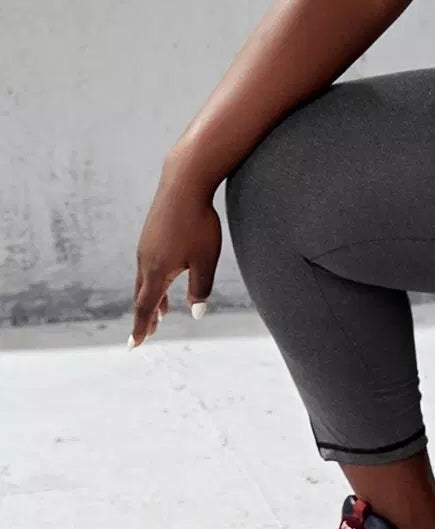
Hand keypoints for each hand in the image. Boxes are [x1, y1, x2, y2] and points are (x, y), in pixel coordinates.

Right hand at [128, 162, 222, 346]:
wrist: (183, 183)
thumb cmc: (198, 222)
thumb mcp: (206, 260)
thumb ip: (200, 289)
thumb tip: (195, 313)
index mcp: (157, 271)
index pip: (145, 308)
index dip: (141, 328)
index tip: (135, 346)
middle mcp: (145, 261)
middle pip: (142, 296)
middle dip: (146, 317)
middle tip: (148, 334)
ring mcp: (145, 246)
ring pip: (145, 279)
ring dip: (151, 298)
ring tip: (159, 313)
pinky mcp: (150, 234)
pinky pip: (148, 265)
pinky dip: (153, 280)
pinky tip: (163, 277)